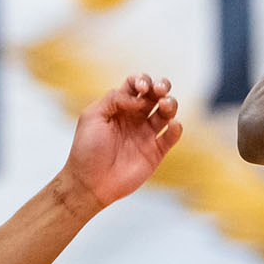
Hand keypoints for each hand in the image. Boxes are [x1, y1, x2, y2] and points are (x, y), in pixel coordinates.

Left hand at [60, 73, 182, 210]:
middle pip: (155, 94)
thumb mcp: (92, 116)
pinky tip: (173, 124)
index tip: (140, 88)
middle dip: (161, 86)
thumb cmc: (87, 149)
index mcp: (119, 107)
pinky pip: (172, 136)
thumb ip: (114, 99)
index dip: (142, 80)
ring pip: (167, 112)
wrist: (90, 182)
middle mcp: (135, 118)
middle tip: (159, 90)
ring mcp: (146, 134)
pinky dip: (177, 128)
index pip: (136, 85)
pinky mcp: (155, 152)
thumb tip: (139, 98)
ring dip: (170, 104)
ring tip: (164, 106)